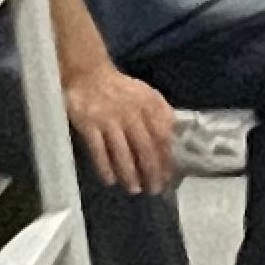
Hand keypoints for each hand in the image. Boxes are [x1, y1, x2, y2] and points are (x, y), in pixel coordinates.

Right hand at [65, 64, 181, 194]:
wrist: (88, 75)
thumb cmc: (121, 90)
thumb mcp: (147, 94)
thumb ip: (161, 113)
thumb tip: (175, 137)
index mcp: (147, 105)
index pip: (161, 136)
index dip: (166, 158)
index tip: (169, 176)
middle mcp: (130, 113)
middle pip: (144, 148)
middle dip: (151, 172)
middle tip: (154, 189)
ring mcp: (108, 120)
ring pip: (121, 153)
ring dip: (129, 174)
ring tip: (134, 189)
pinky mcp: (89, 125)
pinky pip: (98, 151)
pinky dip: (104, 167)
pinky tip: (110, 180)